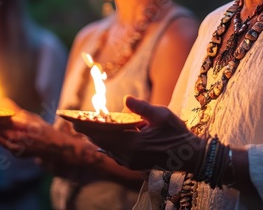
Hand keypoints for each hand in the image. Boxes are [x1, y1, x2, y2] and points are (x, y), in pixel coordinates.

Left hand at [0, 106, 53, 157]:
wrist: (52, 147)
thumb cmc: (44, 129)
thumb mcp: (33, 118)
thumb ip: (19, 113)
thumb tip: (4, 104)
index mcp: (24, 125)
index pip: (2, 117)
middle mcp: (18, 136)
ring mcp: (15, 145)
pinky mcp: (14, 152)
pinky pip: (1, 142)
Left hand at [75, 96, 205, 171]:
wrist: (189, 155)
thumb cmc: (177, 133)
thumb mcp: (161, 115)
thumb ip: (142, 107)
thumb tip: (126, 99)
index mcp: (133, 144)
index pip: (104, 134)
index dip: (87, 126)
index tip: (73, 120)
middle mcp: (129, 156)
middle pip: (102, 142)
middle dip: (88, 131)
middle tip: (74, 122)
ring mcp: (131, 162)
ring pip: (108, 148)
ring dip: (97, 138)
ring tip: (85, 128)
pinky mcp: (135, 164)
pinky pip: (115, 153)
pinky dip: (107, 144)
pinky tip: (102, 139)